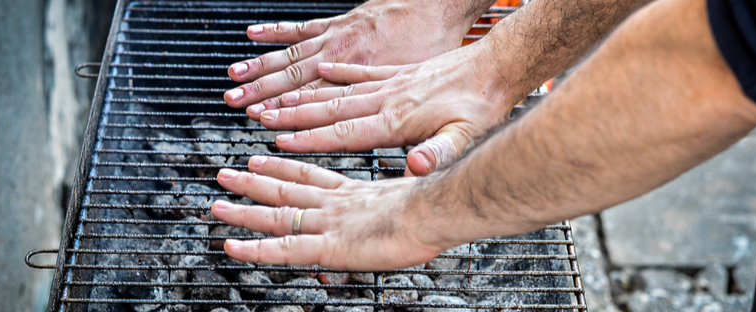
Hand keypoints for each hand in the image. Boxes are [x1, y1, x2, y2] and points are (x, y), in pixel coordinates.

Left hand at [211, 156, 456, 269]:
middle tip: (226, 174)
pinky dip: (255, 249)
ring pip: (277, 216)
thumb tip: (402, 196)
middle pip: (285, 191)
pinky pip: (284, 249)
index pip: (310, 176)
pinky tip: (233, 248)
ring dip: (244, 210)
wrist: (434, 209)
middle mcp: (334, 204)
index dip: (283, 168)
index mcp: (353, 191)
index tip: (262, 160)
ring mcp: (328, 224)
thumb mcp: (411, 193)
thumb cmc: (432, 204)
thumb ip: (396, 194)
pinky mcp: (328, 246)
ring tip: (217, 204)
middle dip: (252, 183)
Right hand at [253, 42, 519, 175]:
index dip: (309, 139)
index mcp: (396, 119)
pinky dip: (337, 70)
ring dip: (304, 92)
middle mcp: (386, 97)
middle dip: (291, 114)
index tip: (279, 143)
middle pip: (329, 107)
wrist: (496, 65)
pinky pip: (358, 70)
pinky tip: (321, 67)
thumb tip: (417, 167)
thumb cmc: (483, 106)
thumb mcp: (467, 136)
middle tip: (259, 116)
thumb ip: (440, 154)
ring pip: (336, 88)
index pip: (343, 132)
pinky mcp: (398, 72)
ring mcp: (389, 82)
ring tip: (275, 94)